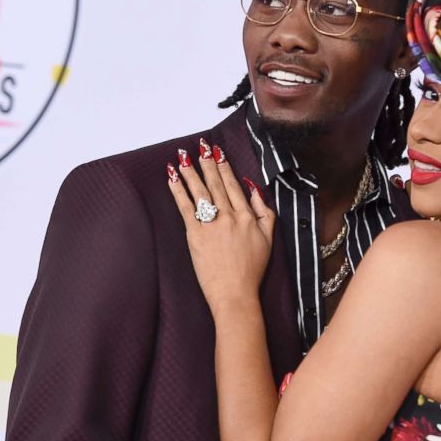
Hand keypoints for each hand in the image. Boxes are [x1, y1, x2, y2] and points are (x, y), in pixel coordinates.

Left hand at [167, 141, 274, 314]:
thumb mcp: (268, 239)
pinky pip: (185, 207)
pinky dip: (178, 191)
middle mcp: (230, 216)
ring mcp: (212, 225)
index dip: (224, 168)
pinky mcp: (195, 235)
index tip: (218, 153)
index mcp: (247, 216)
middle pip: (216, 184)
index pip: (234, 185)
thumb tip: (255, 190)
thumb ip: (264, 212)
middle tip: (200, 146)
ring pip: (200, 191)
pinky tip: (172, 179)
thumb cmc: (252, 270)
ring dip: (190, 172)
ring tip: (182, 157)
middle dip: (207, 163)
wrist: (235, 293)